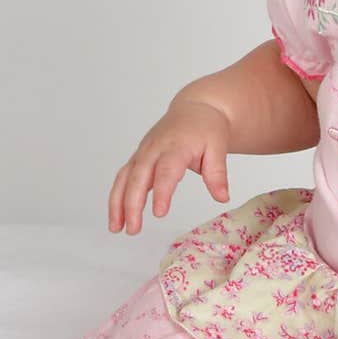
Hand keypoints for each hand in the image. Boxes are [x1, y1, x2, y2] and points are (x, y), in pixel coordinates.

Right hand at [108, 100, 231, 234]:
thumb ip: (218, 173)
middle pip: (138, 177)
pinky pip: (123, 177)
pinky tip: (118, 218)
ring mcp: (143, 153)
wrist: (196, 109)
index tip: (159, 213)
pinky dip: (117, 197)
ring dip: (117, 203)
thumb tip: (222, 197)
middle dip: (132, 204)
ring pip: (124, 178)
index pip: (166, 171)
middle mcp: (154, 149)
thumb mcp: (218, 147)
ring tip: (115, 228)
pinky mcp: (139, 158)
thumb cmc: (206, 128)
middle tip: (133, 229)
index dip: (162, 193)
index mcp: (176, 146)